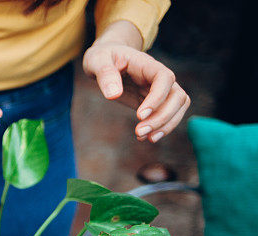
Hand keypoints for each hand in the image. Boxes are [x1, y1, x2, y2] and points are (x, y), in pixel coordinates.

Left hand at [83, 21, 189, 142]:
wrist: (107, 59)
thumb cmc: (102, 57)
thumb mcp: (97, 60)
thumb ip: (105, 74)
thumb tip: (114, 95)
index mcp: (146, 64)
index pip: (165, 78)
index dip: (157, 97)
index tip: (139, 115)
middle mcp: (158, 77)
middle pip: (177, 96)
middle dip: (162, 117)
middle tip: (139, 132)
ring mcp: (159, 90)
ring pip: (178, 107)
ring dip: (166, 125)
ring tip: (144, 138)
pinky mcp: (154, 102)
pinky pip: (168, 114)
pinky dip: (161, 128)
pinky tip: (143, 138)